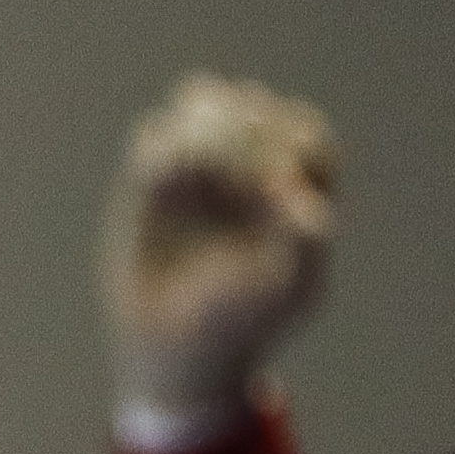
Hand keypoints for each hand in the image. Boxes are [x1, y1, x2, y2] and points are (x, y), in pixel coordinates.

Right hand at [98, 74, 337, 427]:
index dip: (293, 139)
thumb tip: (290, 185)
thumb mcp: (289, 289)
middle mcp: (248, 171)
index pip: (304, 135)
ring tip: (189, 158)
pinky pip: (153, 136)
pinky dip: (159, 142)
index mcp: (295, 191)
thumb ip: (306, 239)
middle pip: (254, 108)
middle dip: (242, 122)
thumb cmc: (244, 322)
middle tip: (229, 162)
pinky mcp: (149, 182)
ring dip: (199, 117)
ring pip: (202, 104)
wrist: (175, 349)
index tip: (276, 174)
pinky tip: (159, 176)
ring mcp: (198, 172)